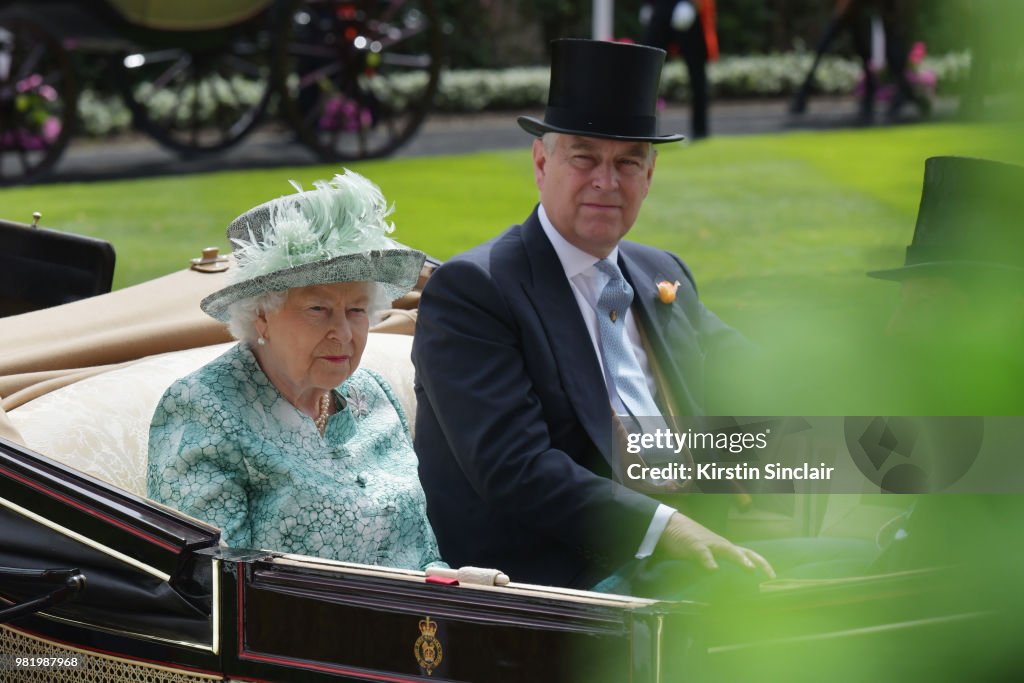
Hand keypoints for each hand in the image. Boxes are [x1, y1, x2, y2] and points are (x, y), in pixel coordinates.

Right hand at [658, 512, 775, 577]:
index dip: (763, 565)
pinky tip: (713, 570)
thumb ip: (716, 565)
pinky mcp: (694, 546)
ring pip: (728, 550)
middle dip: (759, 563)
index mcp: (726, 548)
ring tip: (749, 568)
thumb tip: (726, 584)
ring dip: (739, 558)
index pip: (749, 555)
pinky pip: (703, 553)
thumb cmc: (689, 542)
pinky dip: (709, 561)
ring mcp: (709, 544)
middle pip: (745, 552)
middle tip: (770, 576)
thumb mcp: (705, 554)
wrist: (670, 526)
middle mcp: (722, 545)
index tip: (774, 578)